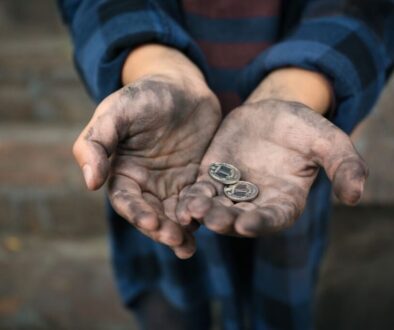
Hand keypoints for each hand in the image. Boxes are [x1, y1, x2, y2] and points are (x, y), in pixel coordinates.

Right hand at [73, 71, 220, 257]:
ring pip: (175, 215)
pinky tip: (211, 223)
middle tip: (176, 239)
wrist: (181, 85)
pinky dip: (203, 215)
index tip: (150, 222)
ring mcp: (173, 184)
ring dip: (181, 231)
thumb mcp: (116, 112)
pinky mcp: (196, 180)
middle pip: (152, 214)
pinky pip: (199, 201)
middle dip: (162, 229)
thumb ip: (97, 143)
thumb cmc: (144, 95)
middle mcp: (147, 184)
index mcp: (124, 172)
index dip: (136, 212)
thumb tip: (90, 183)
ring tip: (189, 247)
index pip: (126, 200)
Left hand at [176, 99, 366, 235]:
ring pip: (216, 207)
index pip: (274, 217)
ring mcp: (231, 192)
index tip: (248, 224)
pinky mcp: (211, 178)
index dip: (262, 222)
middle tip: (214, 220)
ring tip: (192, 211)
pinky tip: (181, 202)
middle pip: (240, 217)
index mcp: (284, 201)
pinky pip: (200, 191)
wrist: (271, 113)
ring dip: (204, 212)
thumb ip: (343, 165)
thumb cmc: (303, 127)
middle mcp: (256, 203)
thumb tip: (356, 196)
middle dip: (227, 220)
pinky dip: (192, 198)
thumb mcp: (327, 140)